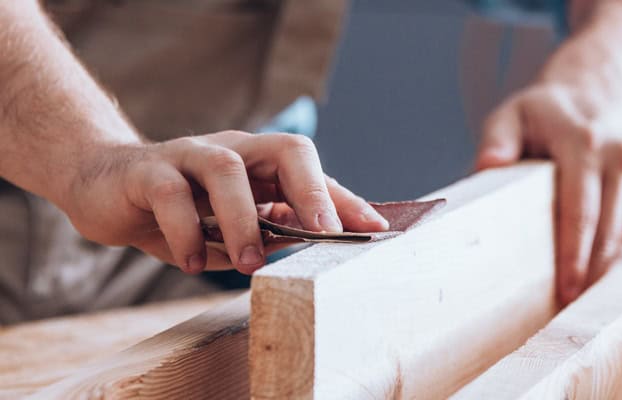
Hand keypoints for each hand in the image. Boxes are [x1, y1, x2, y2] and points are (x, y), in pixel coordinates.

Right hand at [63, 131, 388, 273]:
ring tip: (248, 265)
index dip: (344, 199)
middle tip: (323, 235)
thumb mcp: (230, 225)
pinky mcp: (147, 171)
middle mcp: (231, 151)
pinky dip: (187, 232)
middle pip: (286, 149)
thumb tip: (316, 246)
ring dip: (244, 222)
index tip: (375, 228)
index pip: (312, 172)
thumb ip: (269, 232)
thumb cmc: (180, 210)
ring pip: (228, 171)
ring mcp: (188, 155)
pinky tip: (192, 263)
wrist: (104, 186)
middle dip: (312, 192)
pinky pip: (171, 195)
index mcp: (258, 165)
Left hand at [475, 82, 621, 304]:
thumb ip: (497, 140)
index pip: (581, 211)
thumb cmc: (550, 108)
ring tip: (579, 295)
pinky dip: (616, 248)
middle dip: (589, 274)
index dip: (573, 255)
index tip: (564, 289)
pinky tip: (596, 267)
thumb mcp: (514, 113)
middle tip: (567, 306)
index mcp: (584, 142)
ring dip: (604, 268)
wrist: (607, 84)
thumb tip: (484, 169)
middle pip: (607, 231)